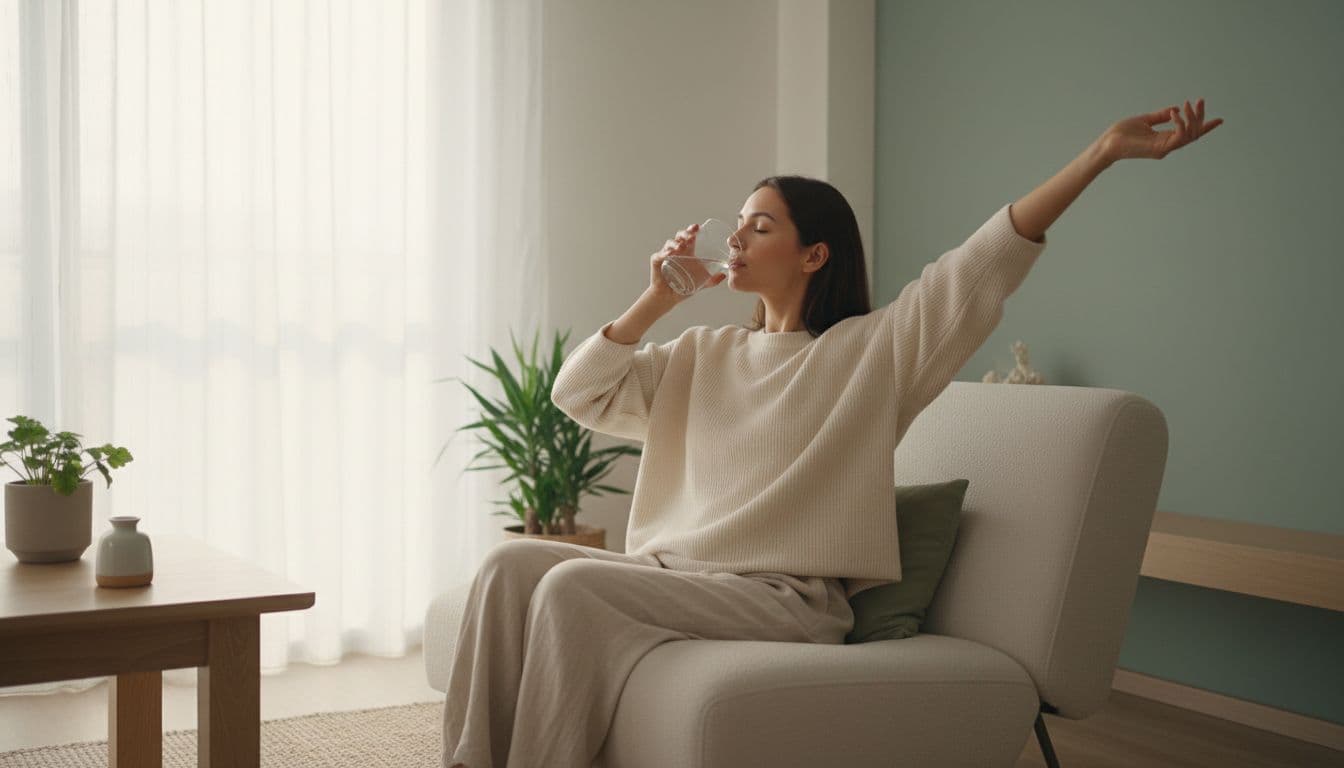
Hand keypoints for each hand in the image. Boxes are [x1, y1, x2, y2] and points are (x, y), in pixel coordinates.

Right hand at [647, 223, 727, 301]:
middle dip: (685, 234)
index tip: (697, 227)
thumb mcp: (701, 284)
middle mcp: (676, 250)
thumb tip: (724, 275)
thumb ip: (712, 280)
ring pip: (670, 243)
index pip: (689, 236)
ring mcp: (665, 254)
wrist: (668, 298)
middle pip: (679, 236)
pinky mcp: (657, 261)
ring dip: (675, 242)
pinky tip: (669, 253)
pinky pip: (659, 255)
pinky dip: (664, 253)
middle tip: (691, 236)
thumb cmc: (683, 288)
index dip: (692, 230)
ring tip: (681, 246)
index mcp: (686, 252)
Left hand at [1099, 98, 1223, 162]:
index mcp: (1165, 139)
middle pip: (1193, 133)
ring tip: (1188, 104)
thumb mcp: (1144, 120)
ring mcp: (1164, 149)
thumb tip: (1175, 109)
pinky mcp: (1159, 150)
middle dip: (1200, 117)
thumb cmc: (1121, 134)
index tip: (1220, 120)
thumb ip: (1160, 116)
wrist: (1107, 143)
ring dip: (1192, 118)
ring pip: (1189, 135)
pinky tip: (1175, 113)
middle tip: (1200, 101)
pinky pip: (1178, 137)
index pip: (1189, 133)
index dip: (1205, 127)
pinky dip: (1181, 124)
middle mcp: (1167, 146)